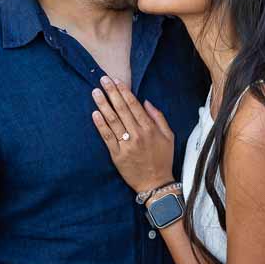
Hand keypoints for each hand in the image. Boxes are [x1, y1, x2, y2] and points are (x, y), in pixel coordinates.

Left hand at [91, 76, 174, 194]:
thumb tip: (146, 102)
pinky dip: (101, 125)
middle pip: (122, 109)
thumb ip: (159, 118)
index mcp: (150, 129)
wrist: (156, 183)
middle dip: (111, 93)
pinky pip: (107, 137)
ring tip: (96, 92)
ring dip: (103, 105)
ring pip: (113, 121)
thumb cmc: (163, 159)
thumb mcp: (169, 136)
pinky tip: (95, 114)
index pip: (134, 105)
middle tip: (103, 79)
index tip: (116, 80)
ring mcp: (126, 145)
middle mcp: (138, 135)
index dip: (124, 92)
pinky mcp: (117, 155)